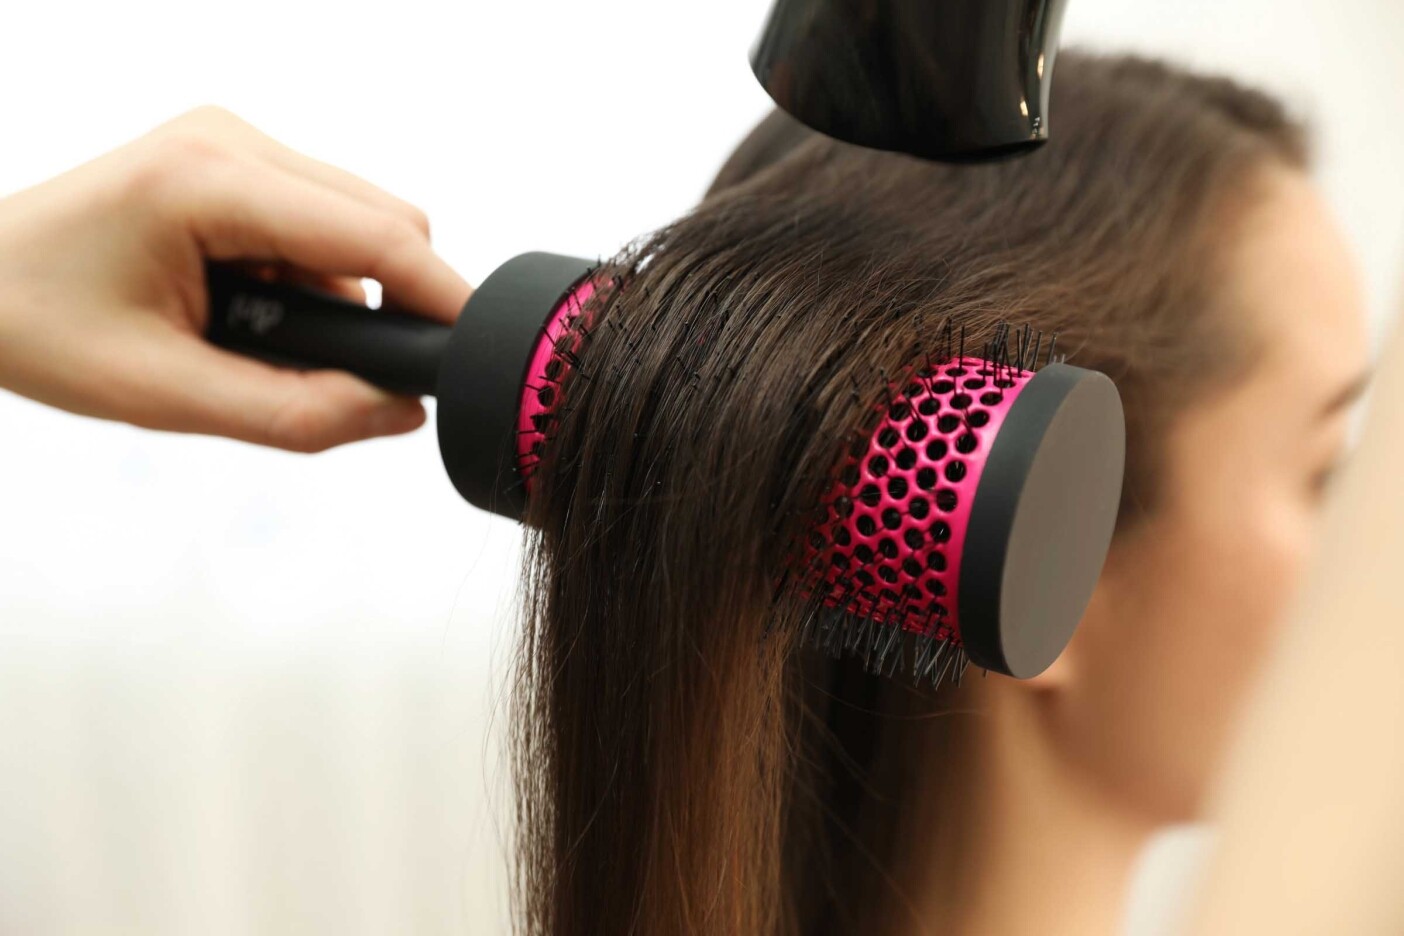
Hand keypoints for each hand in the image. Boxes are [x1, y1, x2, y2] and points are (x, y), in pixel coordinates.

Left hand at [0, 106, 470, 451]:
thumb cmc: (37, 326)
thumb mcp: (166, 396)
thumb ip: (296, 413)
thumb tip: (399, 413)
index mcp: (208, 181)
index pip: (373, 235)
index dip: (440, 297)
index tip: (482, 350)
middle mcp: (231, 142)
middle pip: (383, 221)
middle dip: (388, 302)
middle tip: (336, 370)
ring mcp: (232, 143)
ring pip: (358, 222)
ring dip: (345, 292)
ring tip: (263, 340)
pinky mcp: (233, 159)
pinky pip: (322, 221)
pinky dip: (317, 277)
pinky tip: (256, 308)